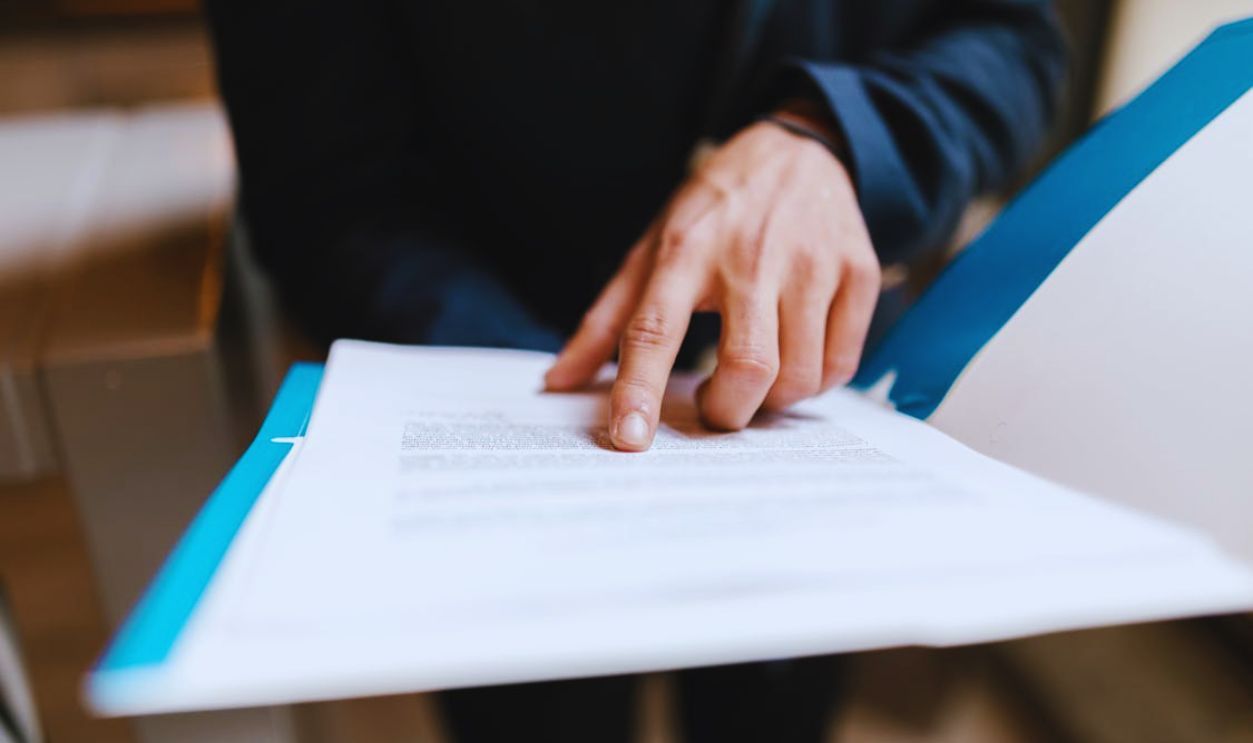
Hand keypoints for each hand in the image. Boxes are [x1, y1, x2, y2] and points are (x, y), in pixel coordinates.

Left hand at [545, 110, 880, 450]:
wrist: (799, 151)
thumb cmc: (714, 212)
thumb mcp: (651, 249)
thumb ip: (605, 321)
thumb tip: (559, 382)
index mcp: (686, 250)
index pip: (655, 330)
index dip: (640, 390)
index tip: (629, 439)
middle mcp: (751, 256)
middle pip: (748, 368)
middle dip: (728, 411)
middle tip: (716, 405)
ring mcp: (812, 263)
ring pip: (798, 376)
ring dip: (771, 401)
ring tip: (756, 380)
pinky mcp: (858, 273)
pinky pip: (840, 365)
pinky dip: (814, 383)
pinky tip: (794, 360)